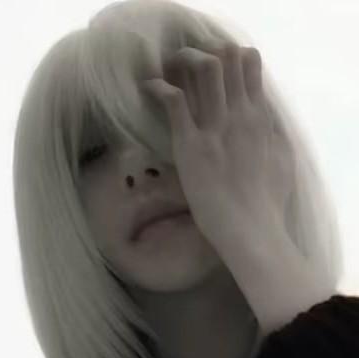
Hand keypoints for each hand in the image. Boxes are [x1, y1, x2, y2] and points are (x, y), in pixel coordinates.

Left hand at [140, 43, 308, 333]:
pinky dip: (159, 87)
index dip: (229, 58)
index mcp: (261, 118)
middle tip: (187, 66)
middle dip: (205, 54)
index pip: (249, 64)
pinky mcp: (191, 143)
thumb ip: (273, 137)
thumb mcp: (282, 163)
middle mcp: (241, 114)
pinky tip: (150, 88)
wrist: (251, 229)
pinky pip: (175, 100)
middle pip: (227, 56)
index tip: (213, 68)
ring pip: (204, 68)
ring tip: (169, 72)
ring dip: (184, 63)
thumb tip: (266, 123)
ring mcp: (216, 127)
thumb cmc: (267, 204)